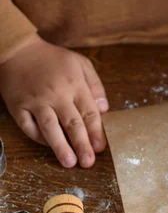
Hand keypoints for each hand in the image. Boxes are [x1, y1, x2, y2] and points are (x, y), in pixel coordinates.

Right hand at [0, 35, 108, 167]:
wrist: (18, 50)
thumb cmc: (53, 59)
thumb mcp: (81, 64)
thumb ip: (95, 85)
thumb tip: (104, 109)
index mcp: (75, 85)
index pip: (89, 114)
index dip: (96, 133)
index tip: (100, 148)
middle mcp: (56, 95)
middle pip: (72, 124)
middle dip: (82, 145)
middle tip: (88, 162)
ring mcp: (36, 101)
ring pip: (50, 128)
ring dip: (61, 147)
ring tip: (69, 163)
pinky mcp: (18, 106)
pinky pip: (29, 126)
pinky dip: (39, 138)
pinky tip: (49, 147)